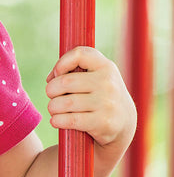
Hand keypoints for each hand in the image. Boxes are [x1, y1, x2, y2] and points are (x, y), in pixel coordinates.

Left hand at [45, 45, 135, 166]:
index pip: (79, 54)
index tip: (57, 75)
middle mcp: (108, 83)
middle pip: (64, 82)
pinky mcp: (103, 122)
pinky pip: (70, 120)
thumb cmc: (100, 95)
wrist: (124, 122)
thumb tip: (51, 77)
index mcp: (106, 67)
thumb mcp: (96, 76)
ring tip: (54, 109)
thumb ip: (74, 70)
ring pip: (64, 103)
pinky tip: (56, 121)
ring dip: (52, 107)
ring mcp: (107, 103)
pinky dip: (57, 121)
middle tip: (52, 96)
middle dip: (51, 90)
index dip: (61, 63)